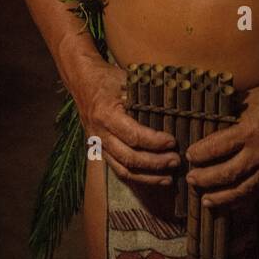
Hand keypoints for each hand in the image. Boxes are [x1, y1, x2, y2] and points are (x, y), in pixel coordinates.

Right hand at [73, 62, 180, 186]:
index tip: (172, 141)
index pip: (132, 135)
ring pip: (123, 169)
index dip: (154, 141)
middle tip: (176, 160)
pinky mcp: (100, 151)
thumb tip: (173, 105)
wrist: (82, 83)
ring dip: (147, 176)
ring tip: (169, 178)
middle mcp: (100, 134)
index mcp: (106, 115)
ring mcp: (99, 145)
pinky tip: (153, 179)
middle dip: (155, 163)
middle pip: (129, 157)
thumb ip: (145, 95)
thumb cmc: (107, 79)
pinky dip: (137, 178)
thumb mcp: (125, 80)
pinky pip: (118, 170)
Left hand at [184, 79, 258, 210]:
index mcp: (249, 130)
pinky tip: (229, 205)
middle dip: (206, 179)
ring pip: (242, 189)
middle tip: (191, 180)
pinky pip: (258, 192)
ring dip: (222, 197)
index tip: (189, 155)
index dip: (200, 154)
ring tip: (206, 200)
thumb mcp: (246, 99)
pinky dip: (242, 201)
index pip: (217, 147)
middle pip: (227, 173)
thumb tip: (201, 118)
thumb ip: (225, 112)